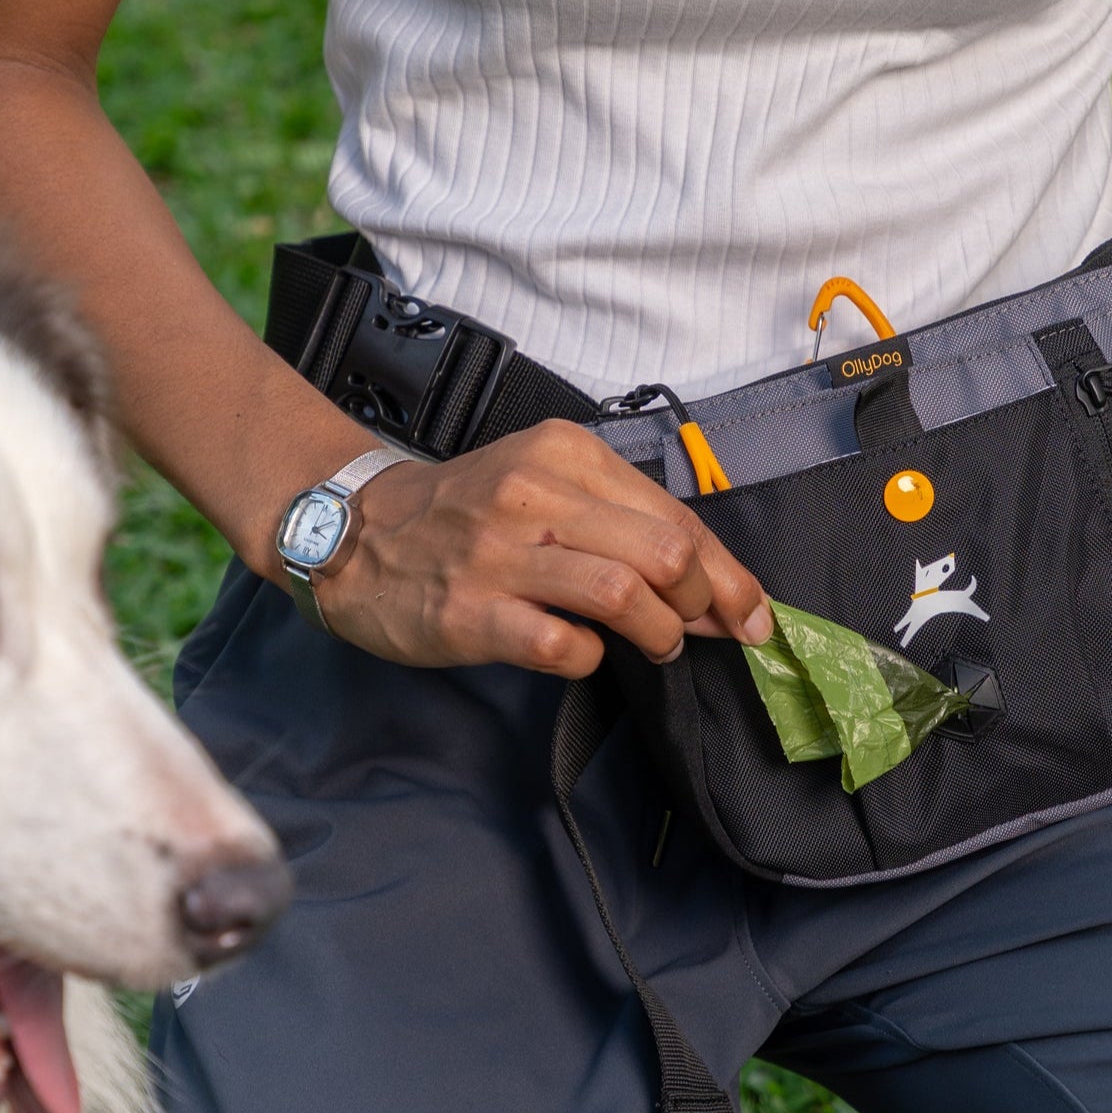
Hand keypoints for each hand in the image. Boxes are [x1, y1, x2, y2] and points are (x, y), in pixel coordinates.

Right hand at [309, 421, 773, 676]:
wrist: (358, 532)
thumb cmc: (468, 512)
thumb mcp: (543, 483)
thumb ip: (620, 519)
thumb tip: (711, 583)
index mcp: (565, 454)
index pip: (674, 514)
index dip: (727, 573)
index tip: (753, 612)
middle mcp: (536, 494)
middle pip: (664, 550)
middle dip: (705, 600)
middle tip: (705, 630)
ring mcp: (502, 553)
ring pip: (623, 593)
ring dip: (659, 631)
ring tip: (657, 645)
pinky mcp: (473, 611)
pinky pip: (562, 645)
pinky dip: (590, 658)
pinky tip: (583, 654)